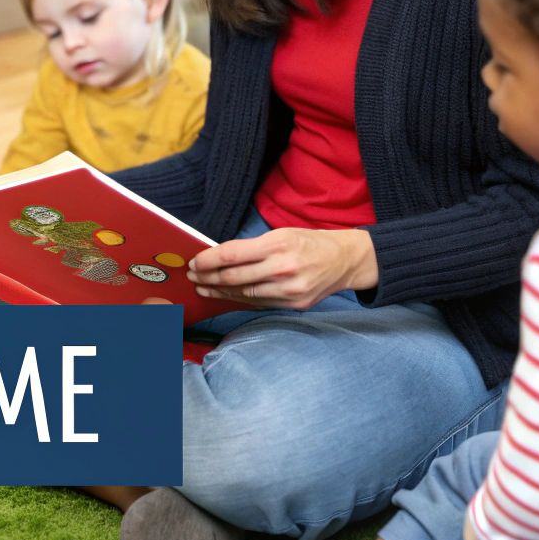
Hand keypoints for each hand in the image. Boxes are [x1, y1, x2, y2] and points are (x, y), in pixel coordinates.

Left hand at [187, 227, 376, 310]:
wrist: (345, 260)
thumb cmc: (310, 243)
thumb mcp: (282, 234)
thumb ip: (252, 247)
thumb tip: (220, 257)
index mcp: (278, 244)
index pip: (232, 254)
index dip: (208, 260)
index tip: (194, 262)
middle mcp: (283, 268)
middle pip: (234, 277)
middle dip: (208, 277)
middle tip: (193, 276)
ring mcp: (289, 290)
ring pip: (243, 294)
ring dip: (219, 292)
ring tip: (203, 287)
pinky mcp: (293, 305)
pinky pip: (259, 303)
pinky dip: (239, 299)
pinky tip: (226, 296)